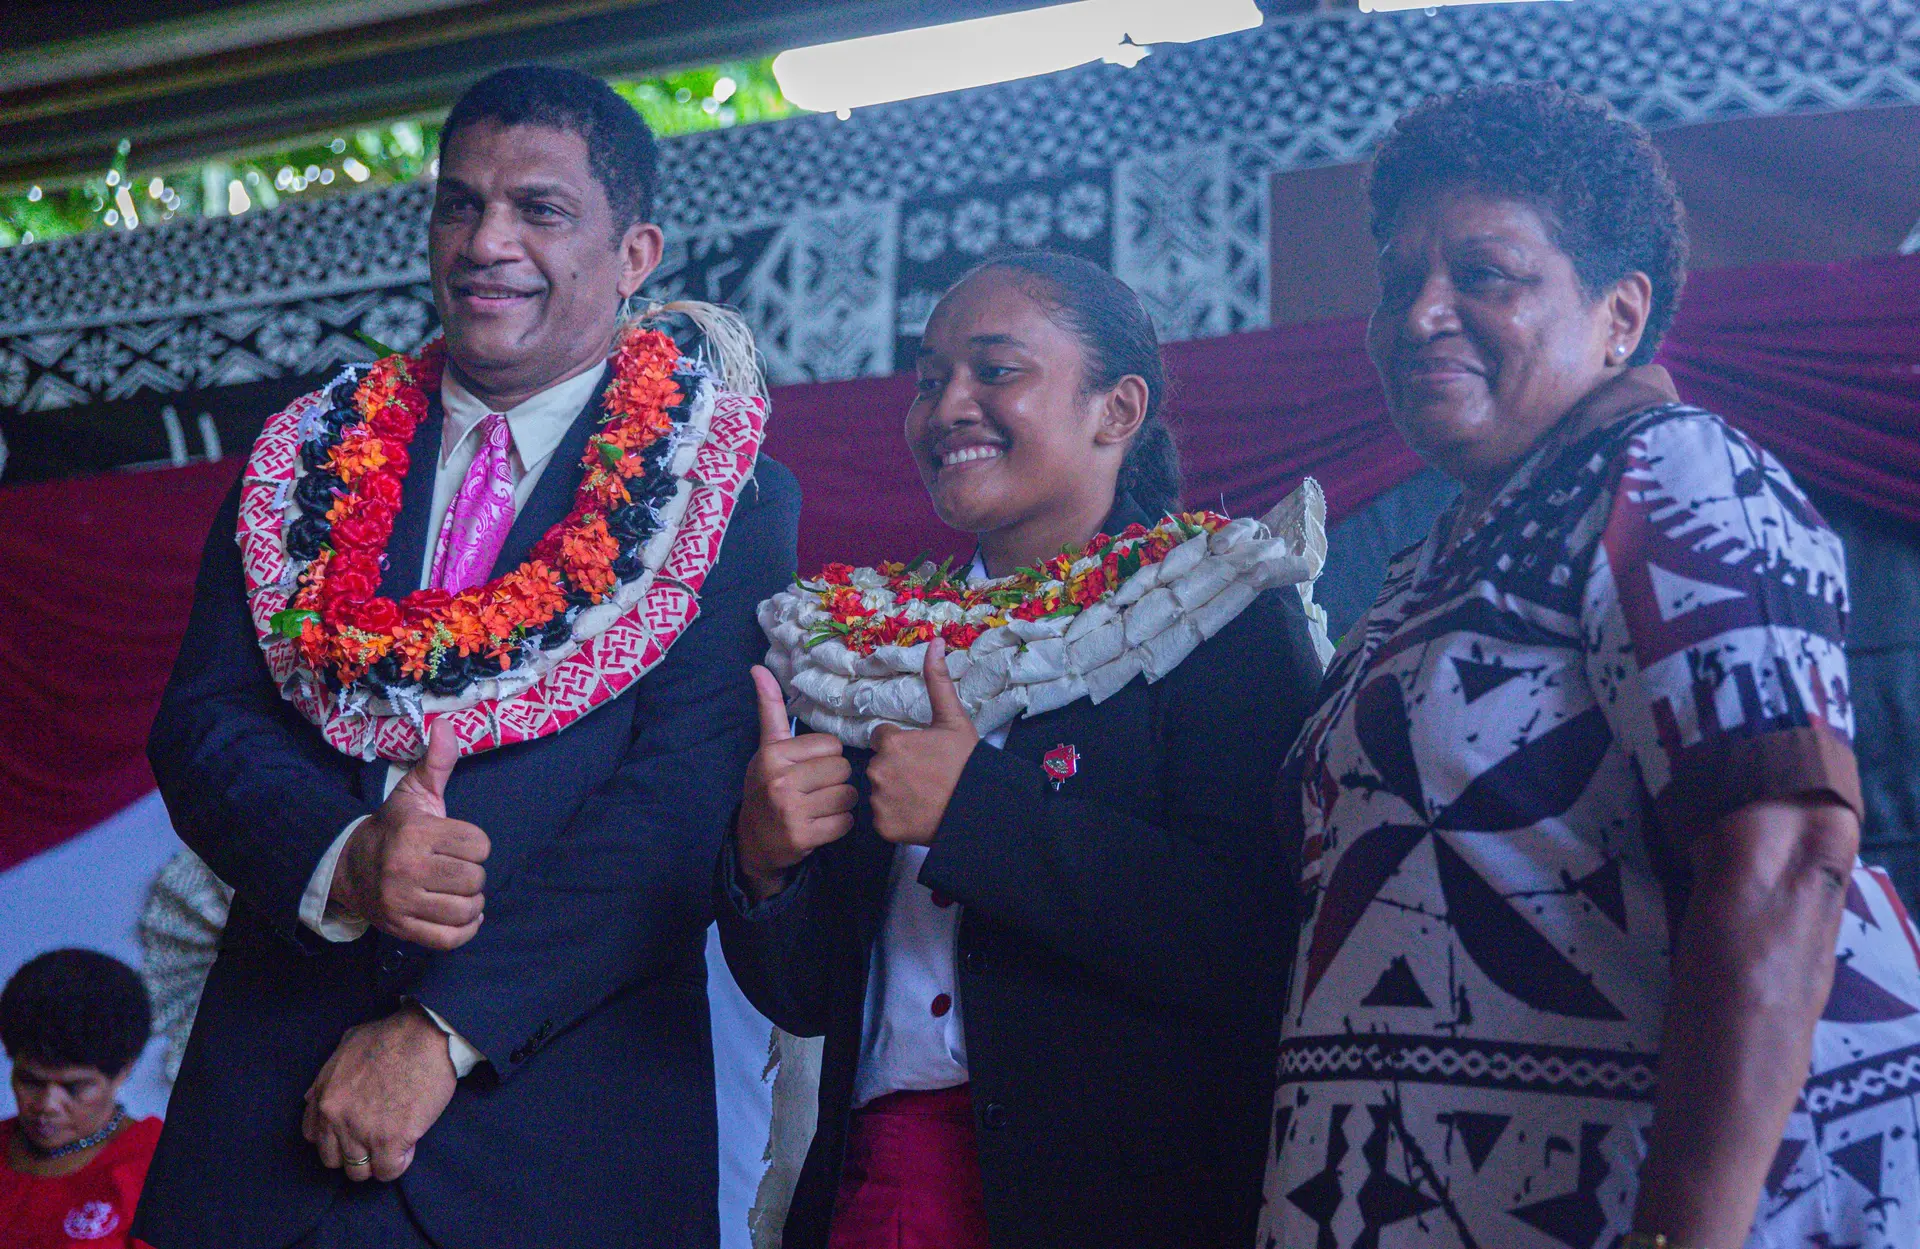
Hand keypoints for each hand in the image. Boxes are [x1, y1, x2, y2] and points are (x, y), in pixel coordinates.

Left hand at [303, 1003, 457, 1182]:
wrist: (426, 1034)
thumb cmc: (392, 1034)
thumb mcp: (346, 1045)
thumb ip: (327, 1076)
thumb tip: (312, 1098)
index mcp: (324, 1096)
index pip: (314, 1137)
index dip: (335, 1137)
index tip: (352, 1132)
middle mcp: (336, 1118)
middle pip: (334, 1160)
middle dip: (354, 1152)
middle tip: (376, 1139)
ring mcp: (362, 1132)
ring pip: (359, 1172)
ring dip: (376, 1161)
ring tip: (395, 1144)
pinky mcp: (390, 1141)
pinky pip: (387, 1171)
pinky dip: (398, 1163)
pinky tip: (409, 1145)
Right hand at [330, 720, 489, 950]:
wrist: (350, 867)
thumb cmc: (394, 827)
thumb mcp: (413, 792)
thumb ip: (437, 762)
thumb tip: (447, 724)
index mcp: (416, 833)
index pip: (478, 845)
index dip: (475, 844)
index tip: (458, 843)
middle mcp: (407, 868)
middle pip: (475, 878)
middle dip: (472, 873)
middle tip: (455, 868)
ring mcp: (402, 902)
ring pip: (467, 909)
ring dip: (472, 902)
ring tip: (458, 891)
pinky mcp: (402, 929)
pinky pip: (451, 938)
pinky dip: (466, 929)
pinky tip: (462, 914)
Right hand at [735, 667, 856, 901]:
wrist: (753, 841)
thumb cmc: (766, 787)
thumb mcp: (766, 748)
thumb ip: (770, 708)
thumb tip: (758, 667)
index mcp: (774, 755)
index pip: (832, 745)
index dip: (827, 757)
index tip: (809, 768)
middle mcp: (780, 781)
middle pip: (842, 769)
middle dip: (836, 780)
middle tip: (816, 789)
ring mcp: (791, 811)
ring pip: (848, 795)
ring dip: (841, 803)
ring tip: (821, 806)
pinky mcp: (804, 837)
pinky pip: (845, 822)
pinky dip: (839, 824)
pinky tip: (821, 824)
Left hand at [868, 639, 976, 846]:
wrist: (980, 808)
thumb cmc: (967, 762)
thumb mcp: (953, 718)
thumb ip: (937, 680)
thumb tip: (934, 640)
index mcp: (890, 742)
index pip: (882, 739)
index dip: (902, 745)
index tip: (922, 755)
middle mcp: (877, 770)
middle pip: (879, 765)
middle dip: (897, 768)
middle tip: (925, 777)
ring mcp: (879, 801)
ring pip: (880, 791)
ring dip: (894, 793)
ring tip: (923, 797)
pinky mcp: (883, 827)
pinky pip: (883, 818)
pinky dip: (896, 818)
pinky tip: (918, 815)